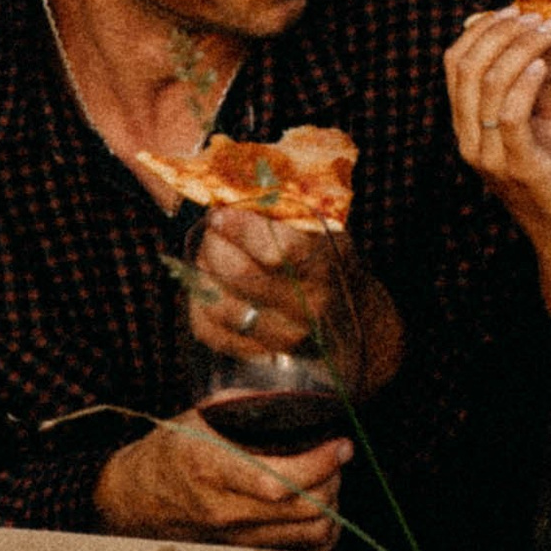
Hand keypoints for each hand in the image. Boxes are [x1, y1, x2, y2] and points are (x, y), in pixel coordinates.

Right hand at [94, 410, 350, 548]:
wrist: (137, 499)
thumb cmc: (172, 451)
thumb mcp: (202, 415)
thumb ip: (250, 405)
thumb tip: (301, 403)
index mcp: (210, 468)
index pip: (278, 483)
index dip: (319, 464)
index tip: (339, 445)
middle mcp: (224, 510)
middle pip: (306, 510)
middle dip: (333, 479)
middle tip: (336, 456)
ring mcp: (236, 538)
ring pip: (312, 533)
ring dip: (332, 504)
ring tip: (327, 478)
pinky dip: (322, 530)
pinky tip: (319, 506)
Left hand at [188, 208, 400, 395]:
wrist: (352, 321)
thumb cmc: (330, 264)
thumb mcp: (324, 232)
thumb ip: (287, 214)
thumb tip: (233, 195)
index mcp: (324, 270)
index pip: (276, 250)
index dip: (240, 228)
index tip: (222, 214)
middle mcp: (306, 310)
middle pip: (240, 275)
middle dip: (214, 245)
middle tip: (212, 231)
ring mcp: (282, 338)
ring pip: (220, 304)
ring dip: (203, 273)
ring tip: (209, 255)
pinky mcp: (257, 355)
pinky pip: (209, 330)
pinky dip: (198, 303)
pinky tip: (207, 284)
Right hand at [446, 9, 550, 246]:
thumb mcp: (547, 114)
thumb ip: (540, 76)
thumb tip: (541, 30)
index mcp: (469, 125)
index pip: (455, 63)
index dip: (481, 29)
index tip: (515, 9)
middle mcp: (470, 139)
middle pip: (467, 67)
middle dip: (501, 32)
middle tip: (536, 16)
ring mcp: (490, 155)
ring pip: (488, 84)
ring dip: (520, 48)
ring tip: (549, 31)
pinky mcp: (517, 166)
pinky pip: (510, 115)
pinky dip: (524, 82)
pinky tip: (543, 64)